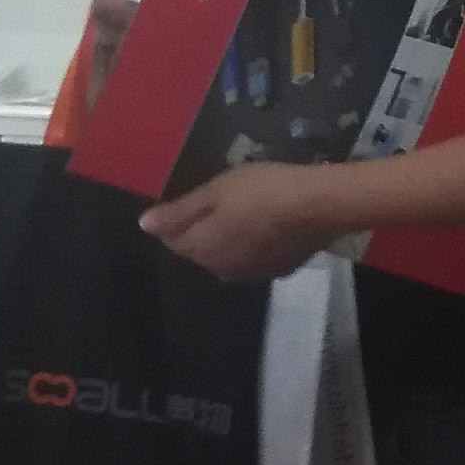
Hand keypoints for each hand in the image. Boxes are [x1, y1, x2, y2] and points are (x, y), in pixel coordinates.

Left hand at [143, 162, 349, 282]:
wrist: (321, 206)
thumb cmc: (262, 190)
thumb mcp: (216, 191)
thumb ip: (179, 211)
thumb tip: (144, 226)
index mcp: (202, 250)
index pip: (174, 240)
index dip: (176, 219)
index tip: (192, 197)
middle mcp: (222, 270)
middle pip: (201, 251)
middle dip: (202, 231)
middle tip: (220, 199)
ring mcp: (253, 274)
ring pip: (228, 257)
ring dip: (228, 239)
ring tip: (243, 212)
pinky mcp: (281, 270)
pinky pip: (254, 258)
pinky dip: (253, 245)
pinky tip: (266, 227)